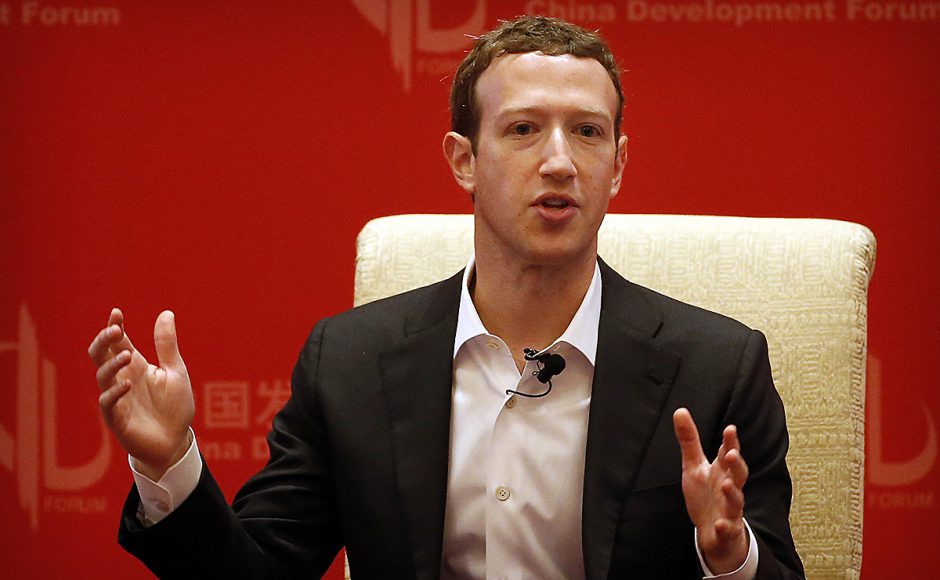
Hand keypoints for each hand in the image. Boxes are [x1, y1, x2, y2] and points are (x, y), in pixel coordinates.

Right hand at [89, 308, 194, 480]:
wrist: (176, 441)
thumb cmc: (174, 406)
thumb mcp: (175, 371)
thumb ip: (167, 345)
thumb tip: (166, 312)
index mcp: (135, 366)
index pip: (118, 342)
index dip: (114, 326)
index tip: (117, 312)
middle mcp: (122, 379)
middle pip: (101, 355)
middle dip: (104, 340)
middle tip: (115, 330)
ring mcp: (118, 399)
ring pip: (102, 376)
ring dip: (112, 364)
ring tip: (128, 356)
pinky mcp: (118, 419)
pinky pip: (108, 404)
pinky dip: (114, 393)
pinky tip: (126, 385)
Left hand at [673, 407, 748, 573]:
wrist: (713, 531)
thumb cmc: (706, 494)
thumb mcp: (693, 465)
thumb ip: (689, 440)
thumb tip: (680, 411)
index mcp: (722, 471)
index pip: (728, 454)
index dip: (730, 442)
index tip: (730, 429)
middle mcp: (729, 488)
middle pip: (738, 475)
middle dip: (736, 464)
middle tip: (731, 453)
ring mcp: (730, 510)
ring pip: (736, 501)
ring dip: (732, 493)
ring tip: (725, 485)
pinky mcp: (726, 530)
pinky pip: (728, 529)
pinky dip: (726, 527)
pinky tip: (720, 524)